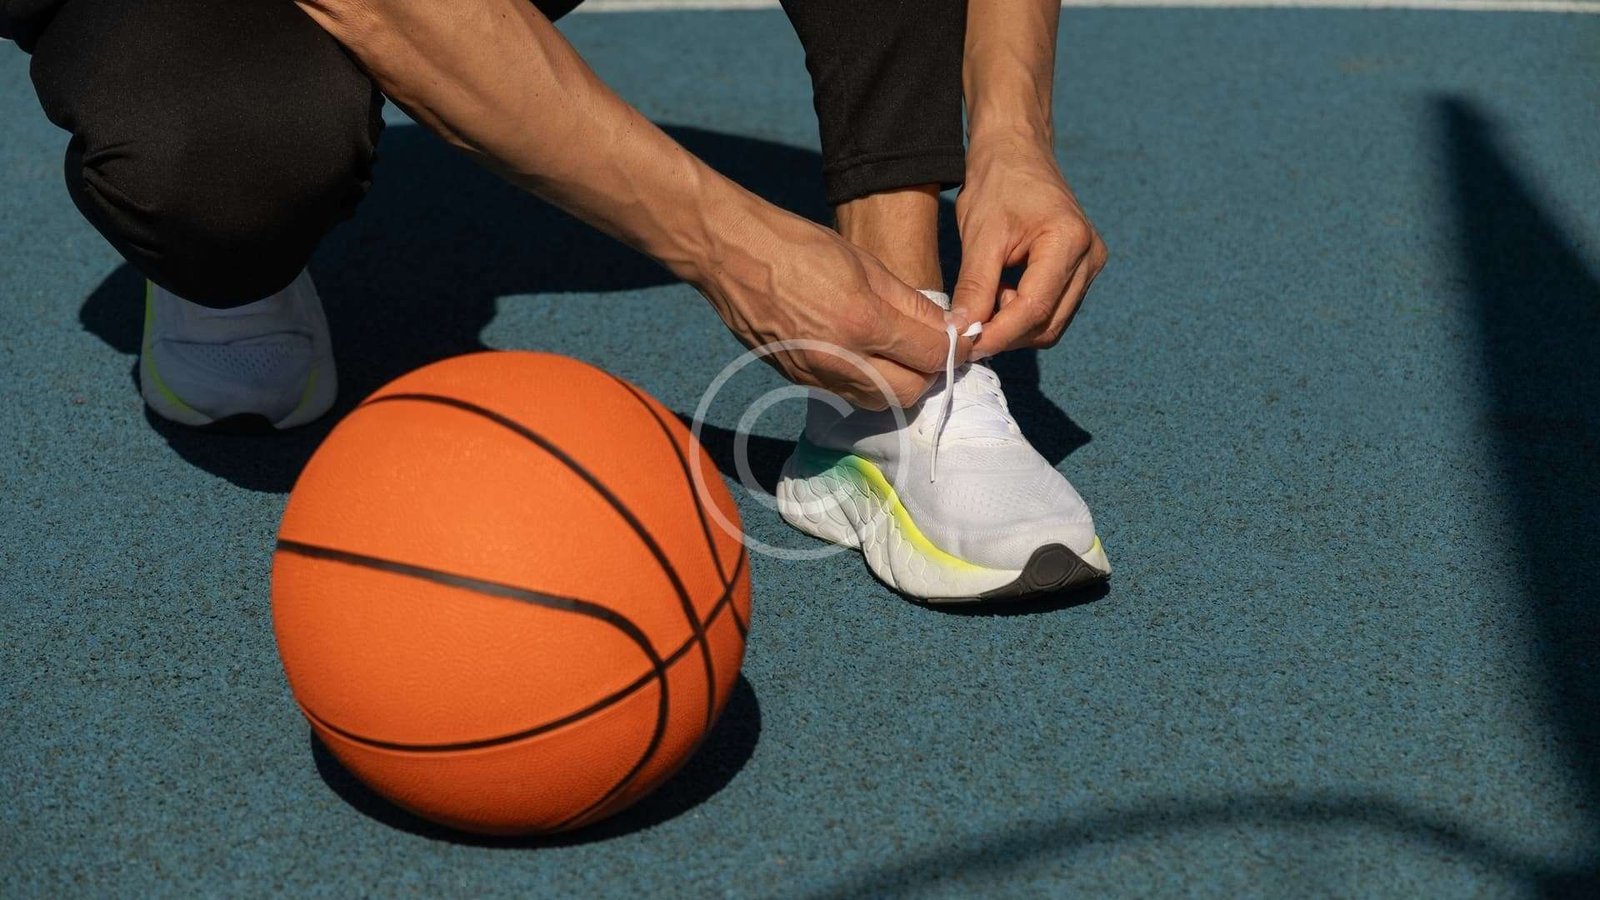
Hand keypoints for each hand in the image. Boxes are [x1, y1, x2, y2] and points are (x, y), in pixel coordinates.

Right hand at [694, 202, 964, 409]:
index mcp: (862, 323)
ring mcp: (815, 375)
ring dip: (899, 383)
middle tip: (932, 348)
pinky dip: (866, 382)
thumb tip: (946, 327)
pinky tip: (864, 354)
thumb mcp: (865, 263)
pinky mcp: (796, 379)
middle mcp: (840, 359)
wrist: (730, 255)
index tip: (962, 338)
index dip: (956, 348)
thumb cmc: (797, 246)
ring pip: (878, 400)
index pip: (932, 356)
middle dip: (929, 373)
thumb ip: (910, 303)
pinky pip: (846, 393)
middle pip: (909, 392)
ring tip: (900, 352)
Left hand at [950, 135, 1107, 358]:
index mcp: (1070, 241)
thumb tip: (961, 334)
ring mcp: (1090, 265)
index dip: (998, 334)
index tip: (964, 344)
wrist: (1016, 150)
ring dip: (1014, 325)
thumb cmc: (997, 181)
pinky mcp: (1081, 270)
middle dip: (1006, 334)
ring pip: (1051, 323)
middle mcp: (1090, 257)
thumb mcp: (980, 235)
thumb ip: (974, 287)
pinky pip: (1053, 309)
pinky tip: (1000, 293)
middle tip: (967, 326)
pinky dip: (1023, 313)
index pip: (1034, 308)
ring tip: (985, 298)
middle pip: (1047, 324)